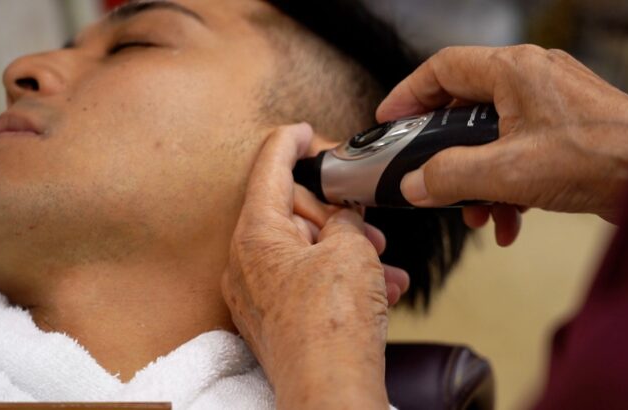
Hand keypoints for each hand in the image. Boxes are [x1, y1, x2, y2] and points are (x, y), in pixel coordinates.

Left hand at [222, 124, 403, 409]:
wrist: (329, 391)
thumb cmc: (334, 324)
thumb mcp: (352, 250)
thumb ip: (344, 218)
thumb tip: (344, 218)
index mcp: (255, 233)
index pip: (268, 166)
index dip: (290, 141)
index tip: (305, 130)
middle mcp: (244, 261)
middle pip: (290, 210)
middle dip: (334, 212)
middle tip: (367, 223)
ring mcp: (255, 292)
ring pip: (303, 249)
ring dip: (345, 250)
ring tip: (382, 266)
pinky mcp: (270, 317)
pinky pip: (303, 280)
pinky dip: (338, 278)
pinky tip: (378, 291)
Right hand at [377, 45, 627, 225]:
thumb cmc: (597, 159)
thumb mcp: (506, 173)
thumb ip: (449, 177)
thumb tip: (414, 185)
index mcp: (513, 71)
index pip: (442, 69)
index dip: (409, 94)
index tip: (390, 120)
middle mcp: (531, 78)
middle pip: (465, 105)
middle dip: (445, 151)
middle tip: (426, 174)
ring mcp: (550, 102)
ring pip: (491, 135)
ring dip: (477, 177)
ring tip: (477, 214)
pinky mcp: (564, 128)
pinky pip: (518, 151)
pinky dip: (506, 184)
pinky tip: (509, 221)